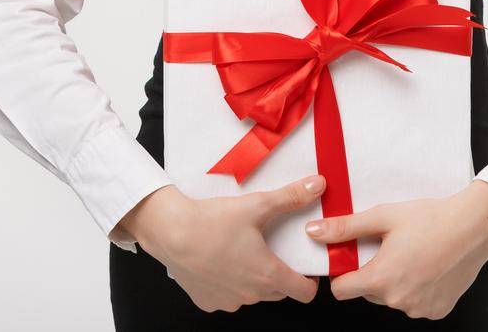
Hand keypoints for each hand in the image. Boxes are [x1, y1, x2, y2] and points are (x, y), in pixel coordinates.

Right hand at [116, 173, 325, 312]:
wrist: (170, 232)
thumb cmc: (212, 221)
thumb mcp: (257, 205)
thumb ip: (290, 197)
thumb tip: (318, 185)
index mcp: (267, 275)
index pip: (304, 293)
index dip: (309, 281)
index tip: (304, 266)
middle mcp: (250, 295)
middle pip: (278, 291)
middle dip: (279, 273)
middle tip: (269, 248)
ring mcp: (228, 301)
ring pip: (252, 295)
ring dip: (253, 279)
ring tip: (241, 252)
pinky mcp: (208, 301)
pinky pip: (227, 297)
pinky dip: (228, 284)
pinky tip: (220, 262)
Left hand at [309, 181, 487, 319]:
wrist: (474, 226)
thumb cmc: (430, 218)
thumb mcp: (383, 217)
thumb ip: (345, 228)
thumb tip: (314, 231)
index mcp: (380, 279)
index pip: (341, 291)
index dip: (343, 274)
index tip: (353, 257)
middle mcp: (397, 300)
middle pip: (368, 292)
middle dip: (373, 272)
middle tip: (389, 247)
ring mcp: (418, 309)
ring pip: (392, 297)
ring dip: (396, 281)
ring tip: (413, 254)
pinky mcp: (437, 310)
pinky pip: (415, 303)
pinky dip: (417, 289)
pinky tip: (428, 266)